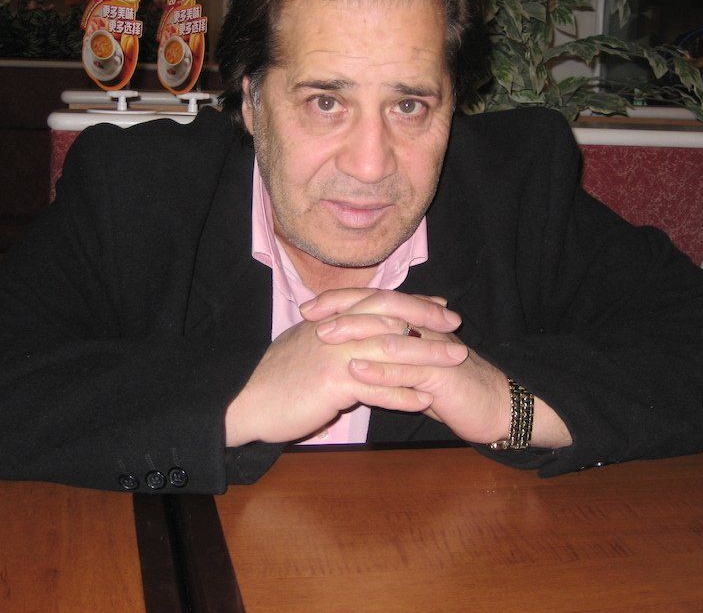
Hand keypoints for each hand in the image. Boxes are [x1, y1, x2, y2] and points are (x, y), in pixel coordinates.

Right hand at [224, 310, 466, 446]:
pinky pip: (376, 386)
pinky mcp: (332, 382)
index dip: (411, 302)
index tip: (439, 306)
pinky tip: (424, 400)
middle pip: (390, 316)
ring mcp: (334, 354)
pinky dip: (403, 393)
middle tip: (455, 325)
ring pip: (390, 349)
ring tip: (455, 361)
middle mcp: (335, 329)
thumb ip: (332, 333)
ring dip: (426, 355)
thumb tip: (355, 326)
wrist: (247, 401)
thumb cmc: (277, 378)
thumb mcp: (305, 344)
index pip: (377, 301)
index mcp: (330, 319)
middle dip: (426, 319)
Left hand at [304, 289, 571, 448]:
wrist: (495, 408)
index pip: (373, 303)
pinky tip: (357, 371)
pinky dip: (380, 370)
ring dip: (355, 333)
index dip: (340, 302)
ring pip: (389, 334)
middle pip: (378, 309)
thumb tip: (353, 354)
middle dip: (341, 310)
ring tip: (323, 336)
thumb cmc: (450, 390)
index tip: (306, 308)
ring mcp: (433, 349)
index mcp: (414, 324)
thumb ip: (387, 358)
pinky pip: (408, 369)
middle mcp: (423, 329)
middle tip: (309, 315)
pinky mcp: (442, 374)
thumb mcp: (412, 370)